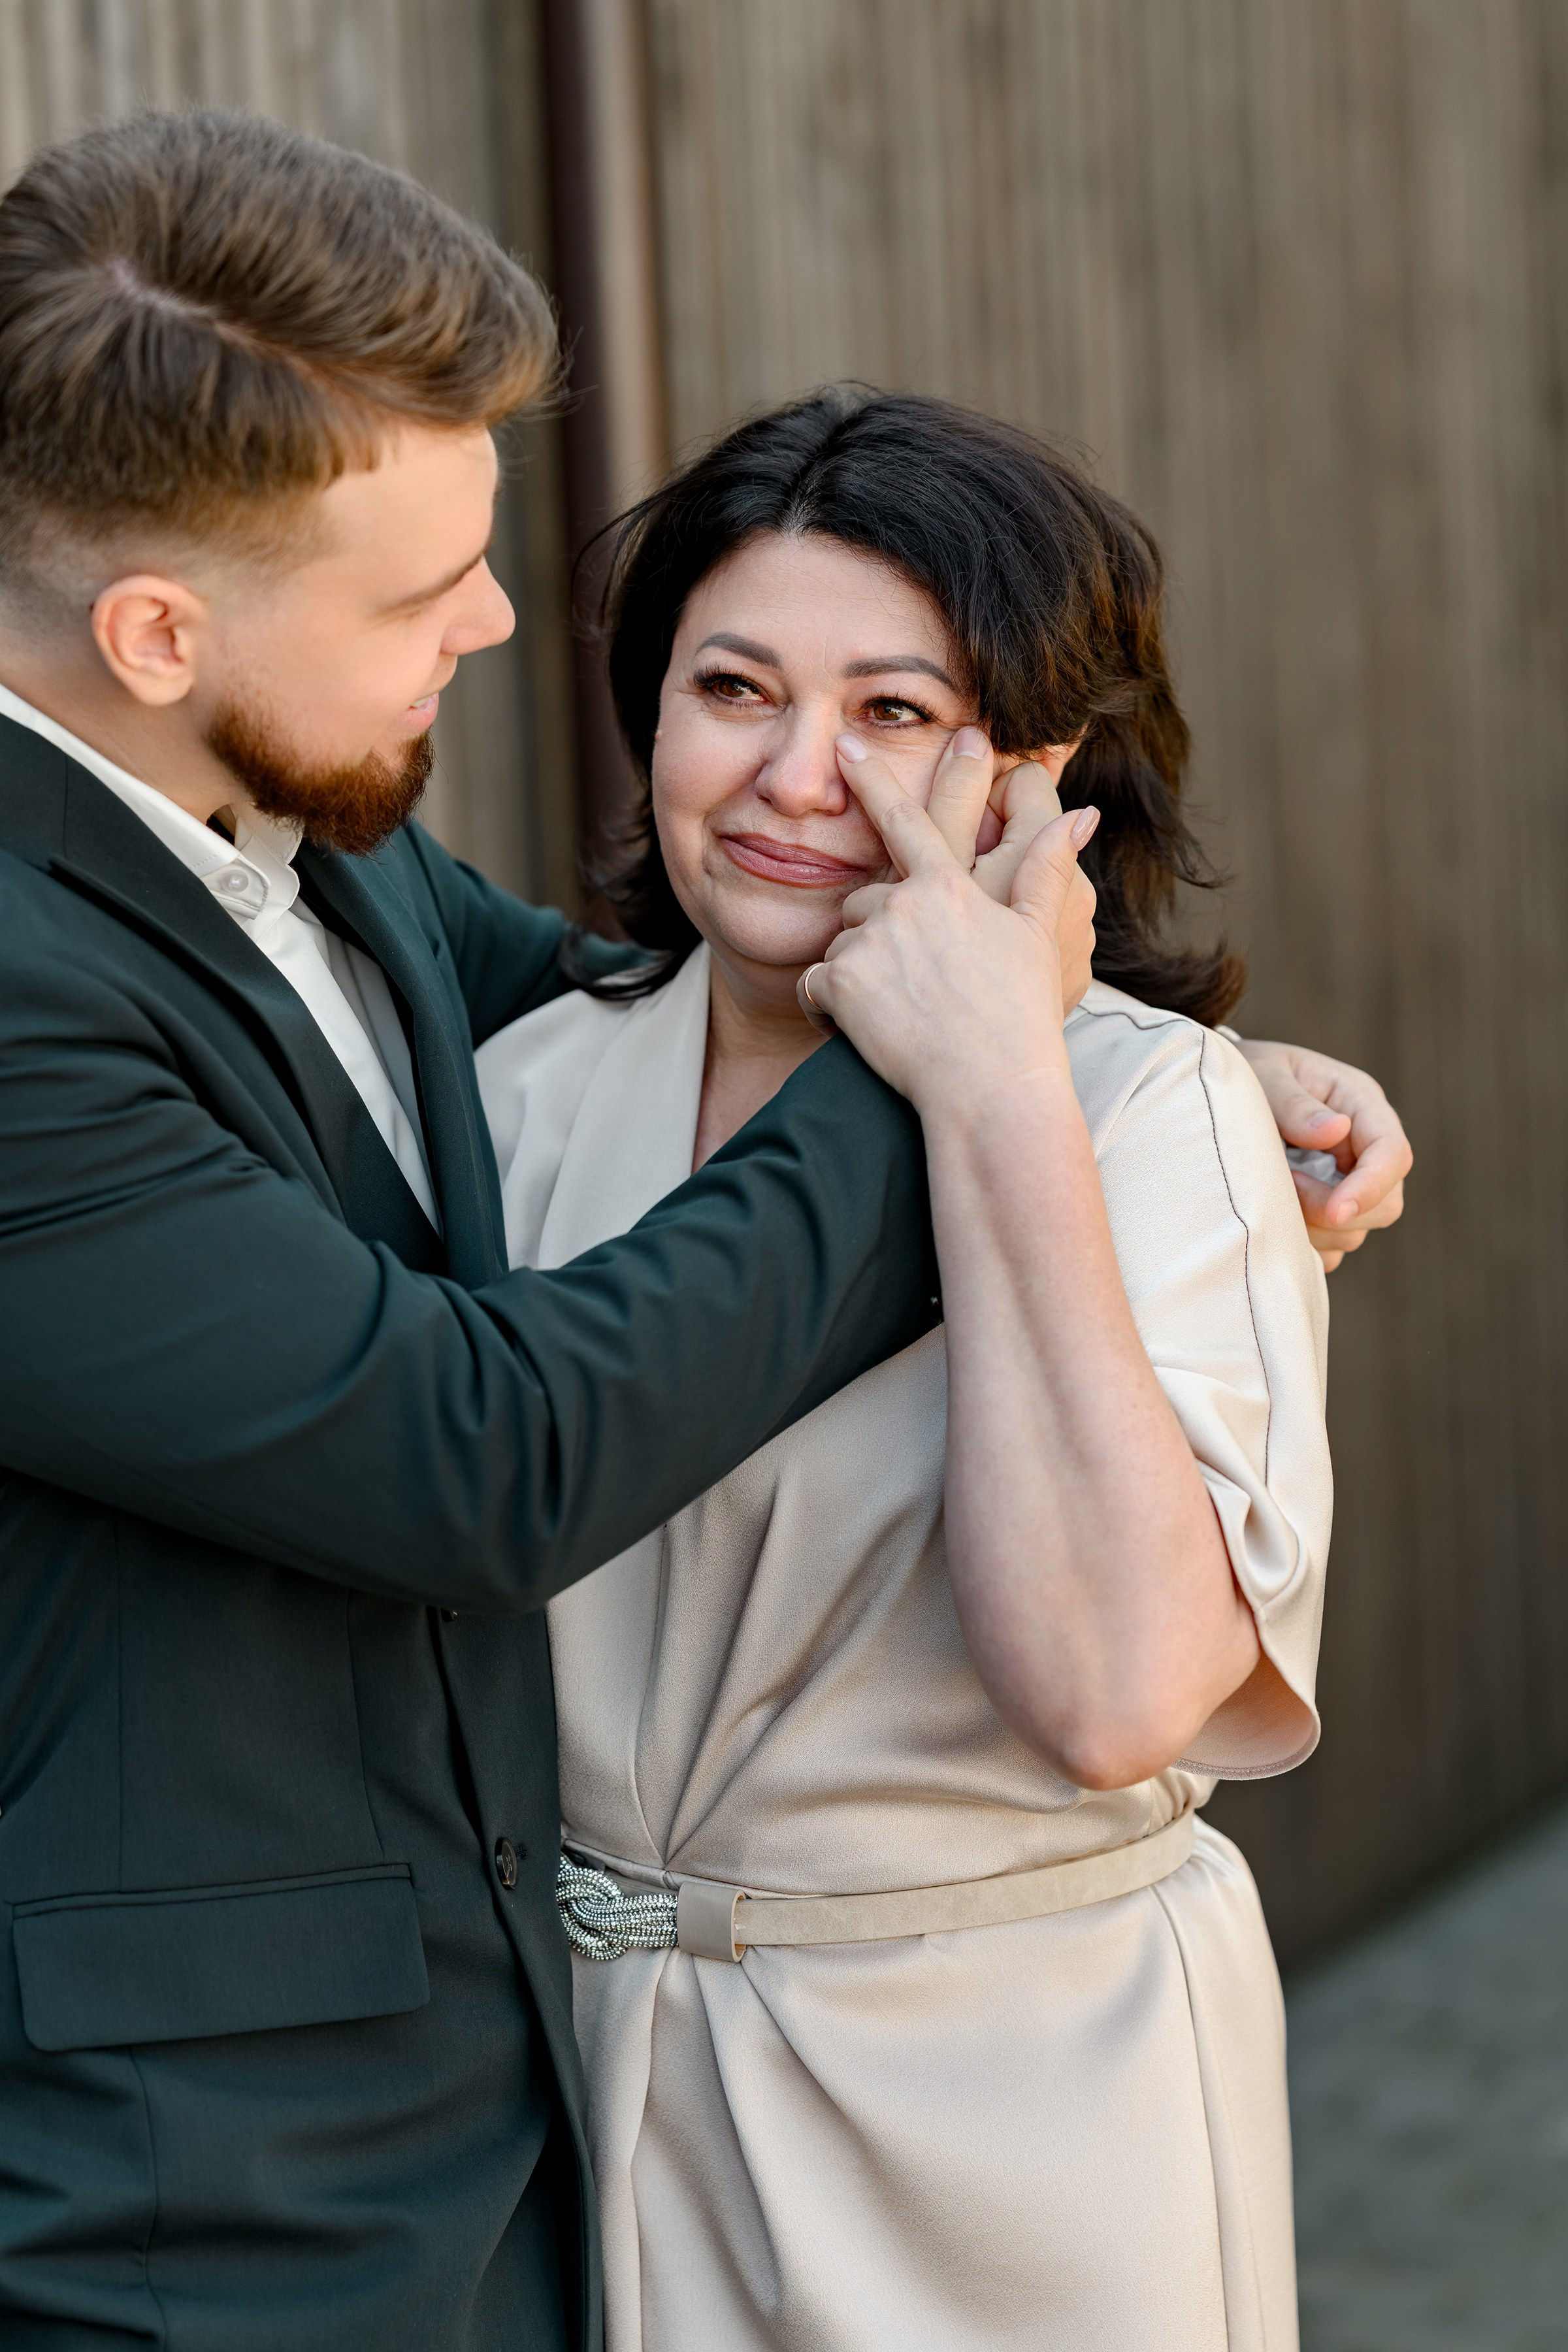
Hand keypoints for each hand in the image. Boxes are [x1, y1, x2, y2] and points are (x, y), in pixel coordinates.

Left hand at [796, 735, 1098, 1108]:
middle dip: (877, 932)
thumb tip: (1083, 815)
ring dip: (857, 971)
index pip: (906, 820)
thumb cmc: (1020, 1017)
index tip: (846, 747)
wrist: (990, 1087)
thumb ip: (1047, 868)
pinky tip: (861, 1029)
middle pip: (865, 898)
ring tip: (899, 1013)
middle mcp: (906, 904)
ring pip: (841, 942)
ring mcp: (871, 942)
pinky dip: (829, 1007)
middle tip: (912, 982)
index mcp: (951, 887)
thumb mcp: (1040, 936)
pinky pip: (815, 984)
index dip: (874, 781)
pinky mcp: (843, 982)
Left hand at [1234, 1037, 1411, 1270]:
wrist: (1224, 1092)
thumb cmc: (1247, 1073)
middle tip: (1283, 1186)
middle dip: (1335, 1213)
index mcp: (1361, 1102)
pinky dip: (1303, 1244)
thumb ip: (1295, 1106)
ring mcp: (1349, 1180)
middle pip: (1386, 1204)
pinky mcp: (1328, 1208)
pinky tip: (1272, 1217)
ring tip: (1269, 1192)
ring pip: (1355, 1231)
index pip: (1392, 1154)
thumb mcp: (1265, 1076)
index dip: (1370, 1188)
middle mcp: (1363, 1145)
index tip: (1336, 1211)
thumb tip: (1337, 1130)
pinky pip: (1329, 1246)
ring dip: (1312, 1228)